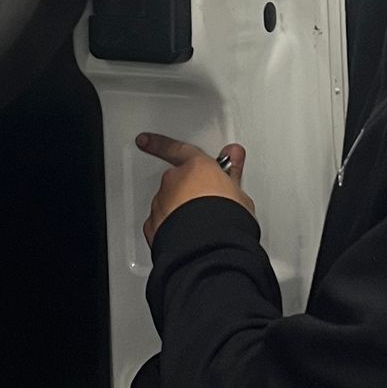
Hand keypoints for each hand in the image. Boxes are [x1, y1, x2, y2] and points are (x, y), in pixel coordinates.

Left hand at [137, 133, 253, 245]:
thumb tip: (235, 161)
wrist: (209, 248)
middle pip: (177, 181)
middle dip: (189, 190)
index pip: (178, 150)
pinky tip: (184, 237)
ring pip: (167, 203)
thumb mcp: (240, 194)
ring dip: (179, 210)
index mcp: (196, 168)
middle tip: (207, 204)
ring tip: (200, 226)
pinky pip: (161, 224)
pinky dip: (169, 228)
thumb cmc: (227, 220)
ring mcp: (161, 204)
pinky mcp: (154, 227)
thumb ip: (232, 174)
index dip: (161, 144)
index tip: (146, 140)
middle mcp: (174, 183)